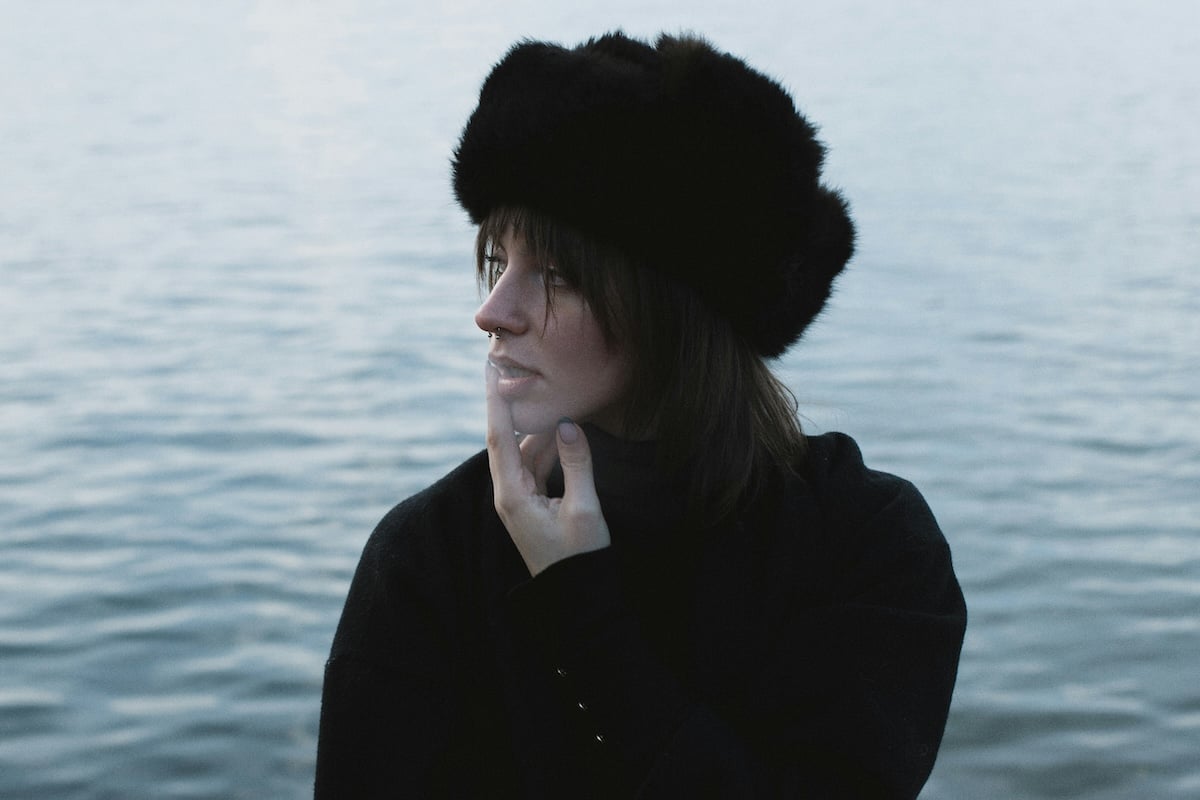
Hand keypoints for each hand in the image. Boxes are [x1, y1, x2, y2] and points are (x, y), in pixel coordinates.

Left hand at [485, 363, 611, 575]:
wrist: (577, 597)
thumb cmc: (580, 557)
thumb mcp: (584, 508)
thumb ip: (576, 463)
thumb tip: (568, 424)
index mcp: (513, 497)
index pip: (500, 439)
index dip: (495, 403)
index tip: (490, 371)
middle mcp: (508, 496)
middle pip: (507, 441)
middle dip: (511, 408)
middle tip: (514, 371)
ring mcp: (518, 501)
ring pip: (524, 453)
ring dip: (536, 429)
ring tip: (548, 397)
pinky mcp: (531, 505)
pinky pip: (534, 467)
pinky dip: (546, 448)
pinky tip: (561, 432)